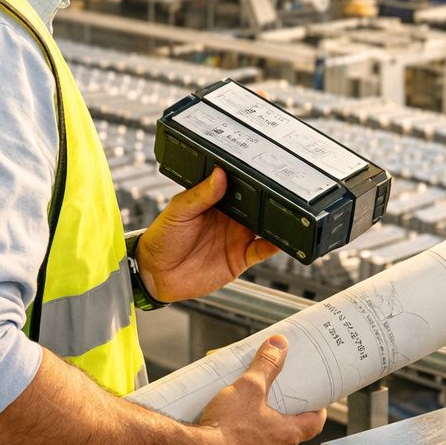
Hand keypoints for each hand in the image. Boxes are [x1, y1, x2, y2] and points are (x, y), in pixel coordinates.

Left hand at [136, 168, 277, 302]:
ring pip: (264, 226)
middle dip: (269, 198)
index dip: (250, 179)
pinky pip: (263, 251)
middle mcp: (230, 218)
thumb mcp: (178, 210)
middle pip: (255, 205)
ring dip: (276, 221)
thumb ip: (200, 195)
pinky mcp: (240, 258)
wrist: (156, 274)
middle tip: (283, 189)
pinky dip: (276, 246)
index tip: (262, 170)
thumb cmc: (162, 239)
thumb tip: (219, 175)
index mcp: (215, 201)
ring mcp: (237, 237)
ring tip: (289, 213)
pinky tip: (283, 240)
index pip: (237, 186)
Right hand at [181, 336, 326, 444]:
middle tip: (265, 407)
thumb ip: (265, 365)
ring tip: (237, 425)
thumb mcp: (248, 387)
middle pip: (285, 438)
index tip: (315, 404)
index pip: (314, 424)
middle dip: (277, 423)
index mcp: (286, 435)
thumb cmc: (225, 428)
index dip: (316, 412)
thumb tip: (278, 345)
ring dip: (254, 442)